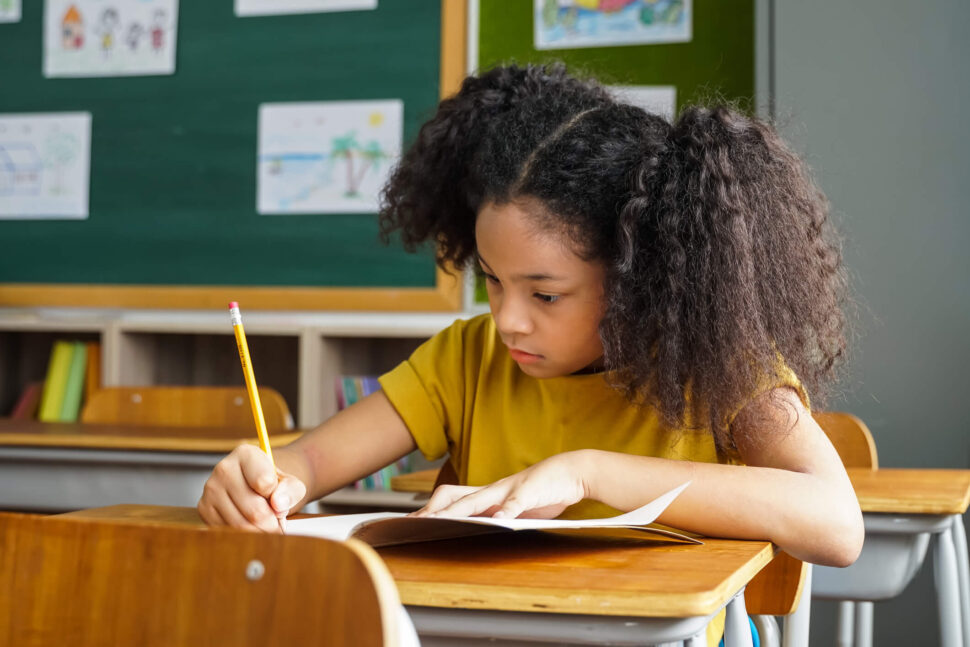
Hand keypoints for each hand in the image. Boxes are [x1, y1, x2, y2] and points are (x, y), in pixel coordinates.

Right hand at [197, 443, 306, 531]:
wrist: (254, 486)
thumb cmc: (273, 484)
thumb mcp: (290, 483)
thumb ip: (291, 491)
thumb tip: (278, 504)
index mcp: (246, 454)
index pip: (265, 483)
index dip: (277, 495)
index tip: (276, 495)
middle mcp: (224, 468)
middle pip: (254, 510)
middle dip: (272, 522)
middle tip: (277, 520)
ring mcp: (210, 489)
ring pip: (241, 525)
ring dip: (259, 532)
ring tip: (266, 524)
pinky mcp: (204, 508)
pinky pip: (227, 531)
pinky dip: (244, 535)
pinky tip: (250, 525)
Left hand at [412, 451, 589, 519]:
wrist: (571, 471)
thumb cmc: (542, 490)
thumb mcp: (514, 506)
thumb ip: (497, 515)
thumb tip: (477, 528)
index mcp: (487, 494)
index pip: (450, 498)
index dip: (429, 510)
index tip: (409, 522)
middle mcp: (492, 490)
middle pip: (454, 497)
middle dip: (432, 511)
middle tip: (412, 525)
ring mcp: (508, 490)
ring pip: (477, 500)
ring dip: (457, 512)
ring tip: (437, 522)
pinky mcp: (529, 493)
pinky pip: (515, 503)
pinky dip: (506, 512)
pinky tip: (500, 521)